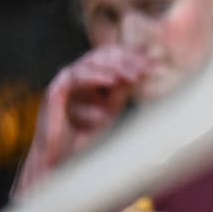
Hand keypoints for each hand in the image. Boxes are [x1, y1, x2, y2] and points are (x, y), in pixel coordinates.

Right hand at [14, 45, 149, 197]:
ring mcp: (66, 79)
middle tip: (148, 68)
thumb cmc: (86, 132)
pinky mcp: (56, 90)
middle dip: (129, 60)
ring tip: (135, 75)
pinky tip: (113, 80)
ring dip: (116, 67)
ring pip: (93, 62)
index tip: (156, 65)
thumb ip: (124, 88)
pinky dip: (96, 77)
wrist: (63, 157)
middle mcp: (78, 72)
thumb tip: (145, 70)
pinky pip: (78, 78)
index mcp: (92, 73)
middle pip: (105, 55)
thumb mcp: (112, 107)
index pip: (115, 56)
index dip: (136, 58)